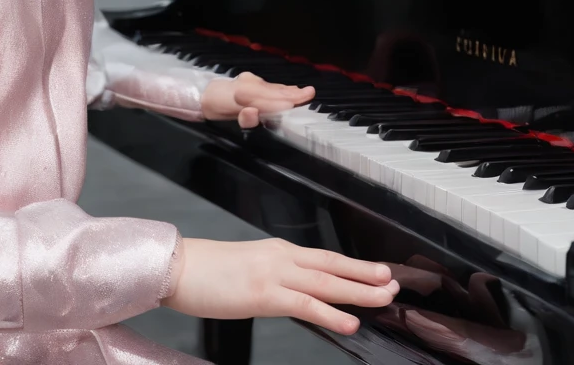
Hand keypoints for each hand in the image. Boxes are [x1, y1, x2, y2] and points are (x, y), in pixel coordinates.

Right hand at [163, 238, 398, 333]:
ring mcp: (274, 273)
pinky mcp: (264, 293)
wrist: (178, 266)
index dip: (354, 266)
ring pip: (327, 281)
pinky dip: (330, 313)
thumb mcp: (247, 268)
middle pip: (333, 264)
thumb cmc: (206, 272)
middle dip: (366, 275)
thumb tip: (293, 289)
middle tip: (395, 282)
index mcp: (278, 251)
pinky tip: (350, 322)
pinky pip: (305, 304)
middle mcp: (282, 257)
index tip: (378, 272)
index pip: (324, 258)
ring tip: (385, 296)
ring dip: (360, 290)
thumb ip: (273, 276)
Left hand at [201, 71, 314, 127]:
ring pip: (273, 88)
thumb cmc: (218, 110)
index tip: (297, 102)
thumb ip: (243, 118)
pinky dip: (282, 88)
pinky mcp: (251, 80)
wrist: (205, 96)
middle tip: (309, 94)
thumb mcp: (227, 119)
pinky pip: (270, 86)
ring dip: (289, 91)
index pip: (266, 100)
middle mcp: (247, 85)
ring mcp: (250, 81)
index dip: (281, 102)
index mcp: (241, 95)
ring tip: (305, 92)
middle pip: (272, 92)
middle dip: (291, 95)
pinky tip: (291, 89)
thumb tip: (254, 113)